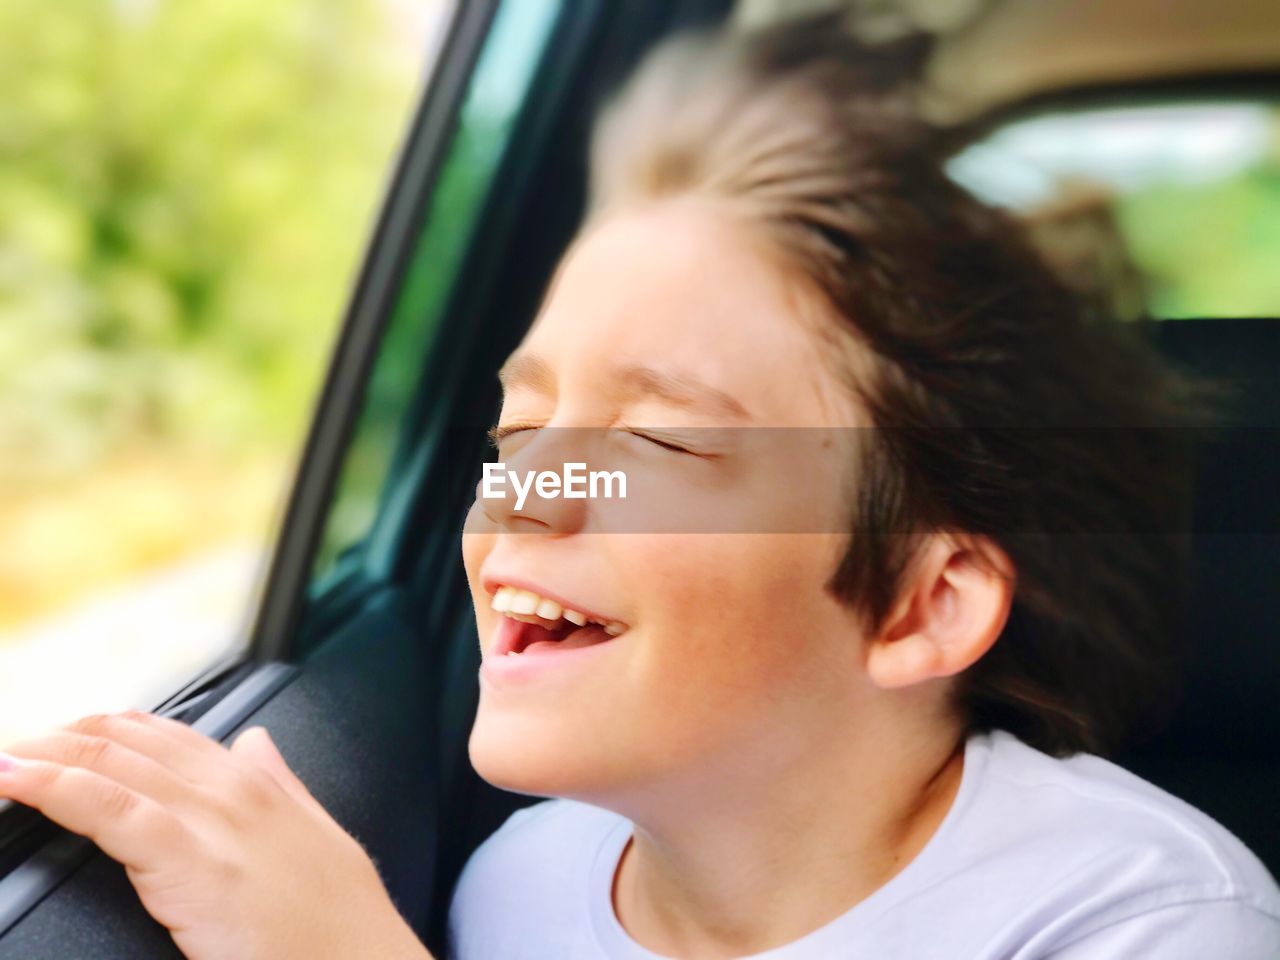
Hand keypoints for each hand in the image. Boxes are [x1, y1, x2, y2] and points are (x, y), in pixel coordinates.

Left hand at [0, 711, 432, 959]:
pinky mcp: (189, 859)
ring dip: (44, 753)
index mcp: (256, 784)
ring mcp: (210, 819)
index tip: (60, 738)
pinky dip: (54, 787)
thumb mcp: (318, 836)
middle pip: (127, 741)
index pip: (165, 735)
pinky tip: (17, 778)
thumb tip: (256, 741)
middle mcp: (230, 788)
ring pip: (109, 763)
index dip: (104, 731)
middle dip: (61, 738)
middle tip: (16, 746)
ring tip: (4, 756)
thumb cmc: (341, 919)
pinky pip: (108, 808)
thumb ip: (283, 783)